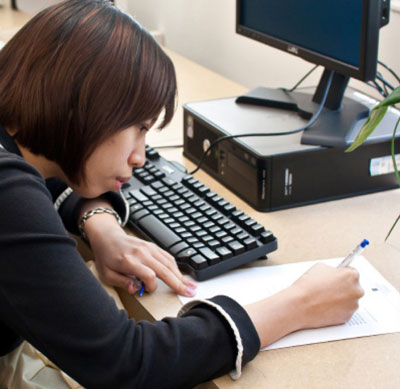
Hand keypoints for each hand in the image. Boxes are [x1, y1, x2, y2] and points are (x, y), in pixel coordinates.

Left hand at [82, 211, 196, 296]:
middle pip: (165, 270)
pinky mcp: (153, 246)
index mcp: (130, 261)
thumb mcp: (107, 274)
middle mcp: (142, 253)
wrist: (108, 237)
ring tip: (190, 285)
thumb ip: (122, 283)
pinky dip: (176, 267)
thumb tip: (136, 289)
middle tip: (190, 292)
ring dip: (181, 275)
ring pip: (169, 263)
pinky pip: (168, 257)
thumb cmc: (106, 257)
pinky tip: (181, 276)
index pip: (149, 275)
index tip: (147, 290)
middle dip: (179, 283)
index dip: (152, 286)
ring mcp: (149, 248)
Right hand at [290, 263, 364, 328]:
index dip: (342, 273)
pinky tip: (325, 305)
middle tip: (330, 287)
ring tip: (325, 297)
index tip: (338, 276)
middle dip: (343, 286)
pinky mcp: (347, 317)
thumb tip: (335, 273)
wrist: (300, 305)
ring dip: (341, 298)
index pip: (352, 271)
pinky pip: (345, 310)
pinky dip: (337, 308)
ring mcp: (353, 305)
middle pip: (353, 286)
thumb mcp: (320, 267)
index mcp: (352, 276)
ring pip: (349, 299)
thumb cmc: (308, 285)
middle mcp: (357, 291)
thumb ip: (332, 270)